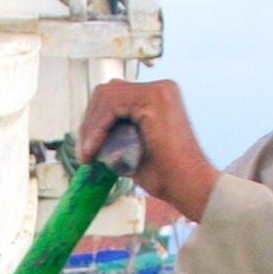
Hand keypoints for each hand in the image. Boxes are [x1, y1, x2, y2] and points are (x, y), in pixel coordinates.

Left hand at [78, 76, 219, 220]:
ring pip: (106, 97)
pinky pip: (112, 106)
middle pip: (108, 91)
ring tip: (88, 153)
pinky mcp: (153, 99)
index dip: (95, 120)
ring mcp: (158, 91)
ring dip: (91, 126)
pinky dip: (98, 128)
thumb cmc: (166, 174)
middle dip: (90, 121)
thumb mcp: (133, 148)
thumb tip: (90, 138)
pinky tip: (94, 149)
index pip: (115, 96)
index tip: (87, 148)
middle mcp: (161, 88)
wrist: (188, 185)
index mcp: (159, 97)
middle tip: (84, 151)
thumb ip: (116, 135)